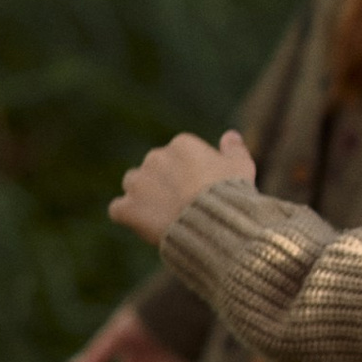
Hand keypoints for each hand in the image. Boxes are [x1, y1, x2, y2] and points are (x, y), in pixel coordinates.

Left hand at [108, 125, 256, 250]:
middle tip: (182, 205)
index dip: (188, 173)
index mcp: (182, 144)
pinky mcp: (127, 207)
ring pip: (134, 185)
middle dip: (164, 183)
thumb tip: (230, 135)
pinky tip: (144, 226)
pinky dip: (128, 216)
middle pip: (154, 168)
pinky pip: (119, 209)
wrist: (213, 226)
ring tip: (162, 215)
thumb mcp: (242, 168)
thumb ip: (234, 149)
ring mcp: (138, 182)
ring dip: (143, 196)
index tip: (199, 190)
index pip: (179, 155)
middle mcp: (156, 157)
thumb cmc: (231, 195)